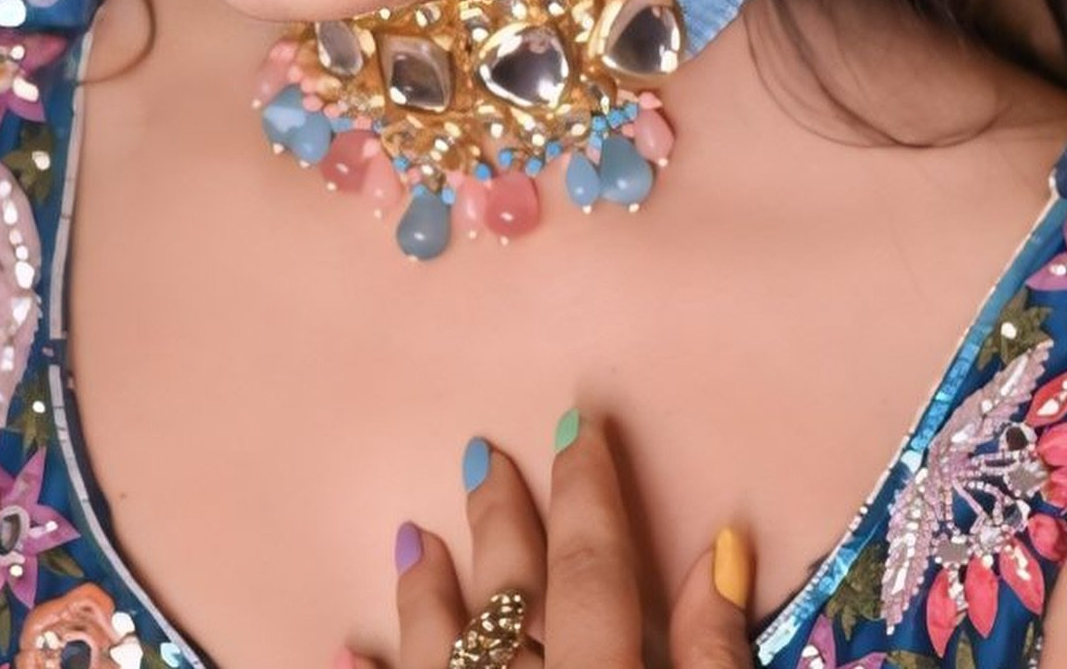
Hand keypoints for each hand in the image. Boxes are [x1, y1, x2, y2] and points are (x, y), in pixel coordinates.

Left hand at [336, 409, 754, 668]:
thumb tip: (722, 547)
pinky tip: (345, 643)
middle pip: (507, 597)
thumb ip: (714, 652)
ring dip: (426, 596)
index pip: (592, 569)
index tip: (581, 420)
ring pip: (438, 651)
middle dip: (499, 523)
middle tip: (483, 455)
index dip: (590, 493)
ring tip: (415, 538)